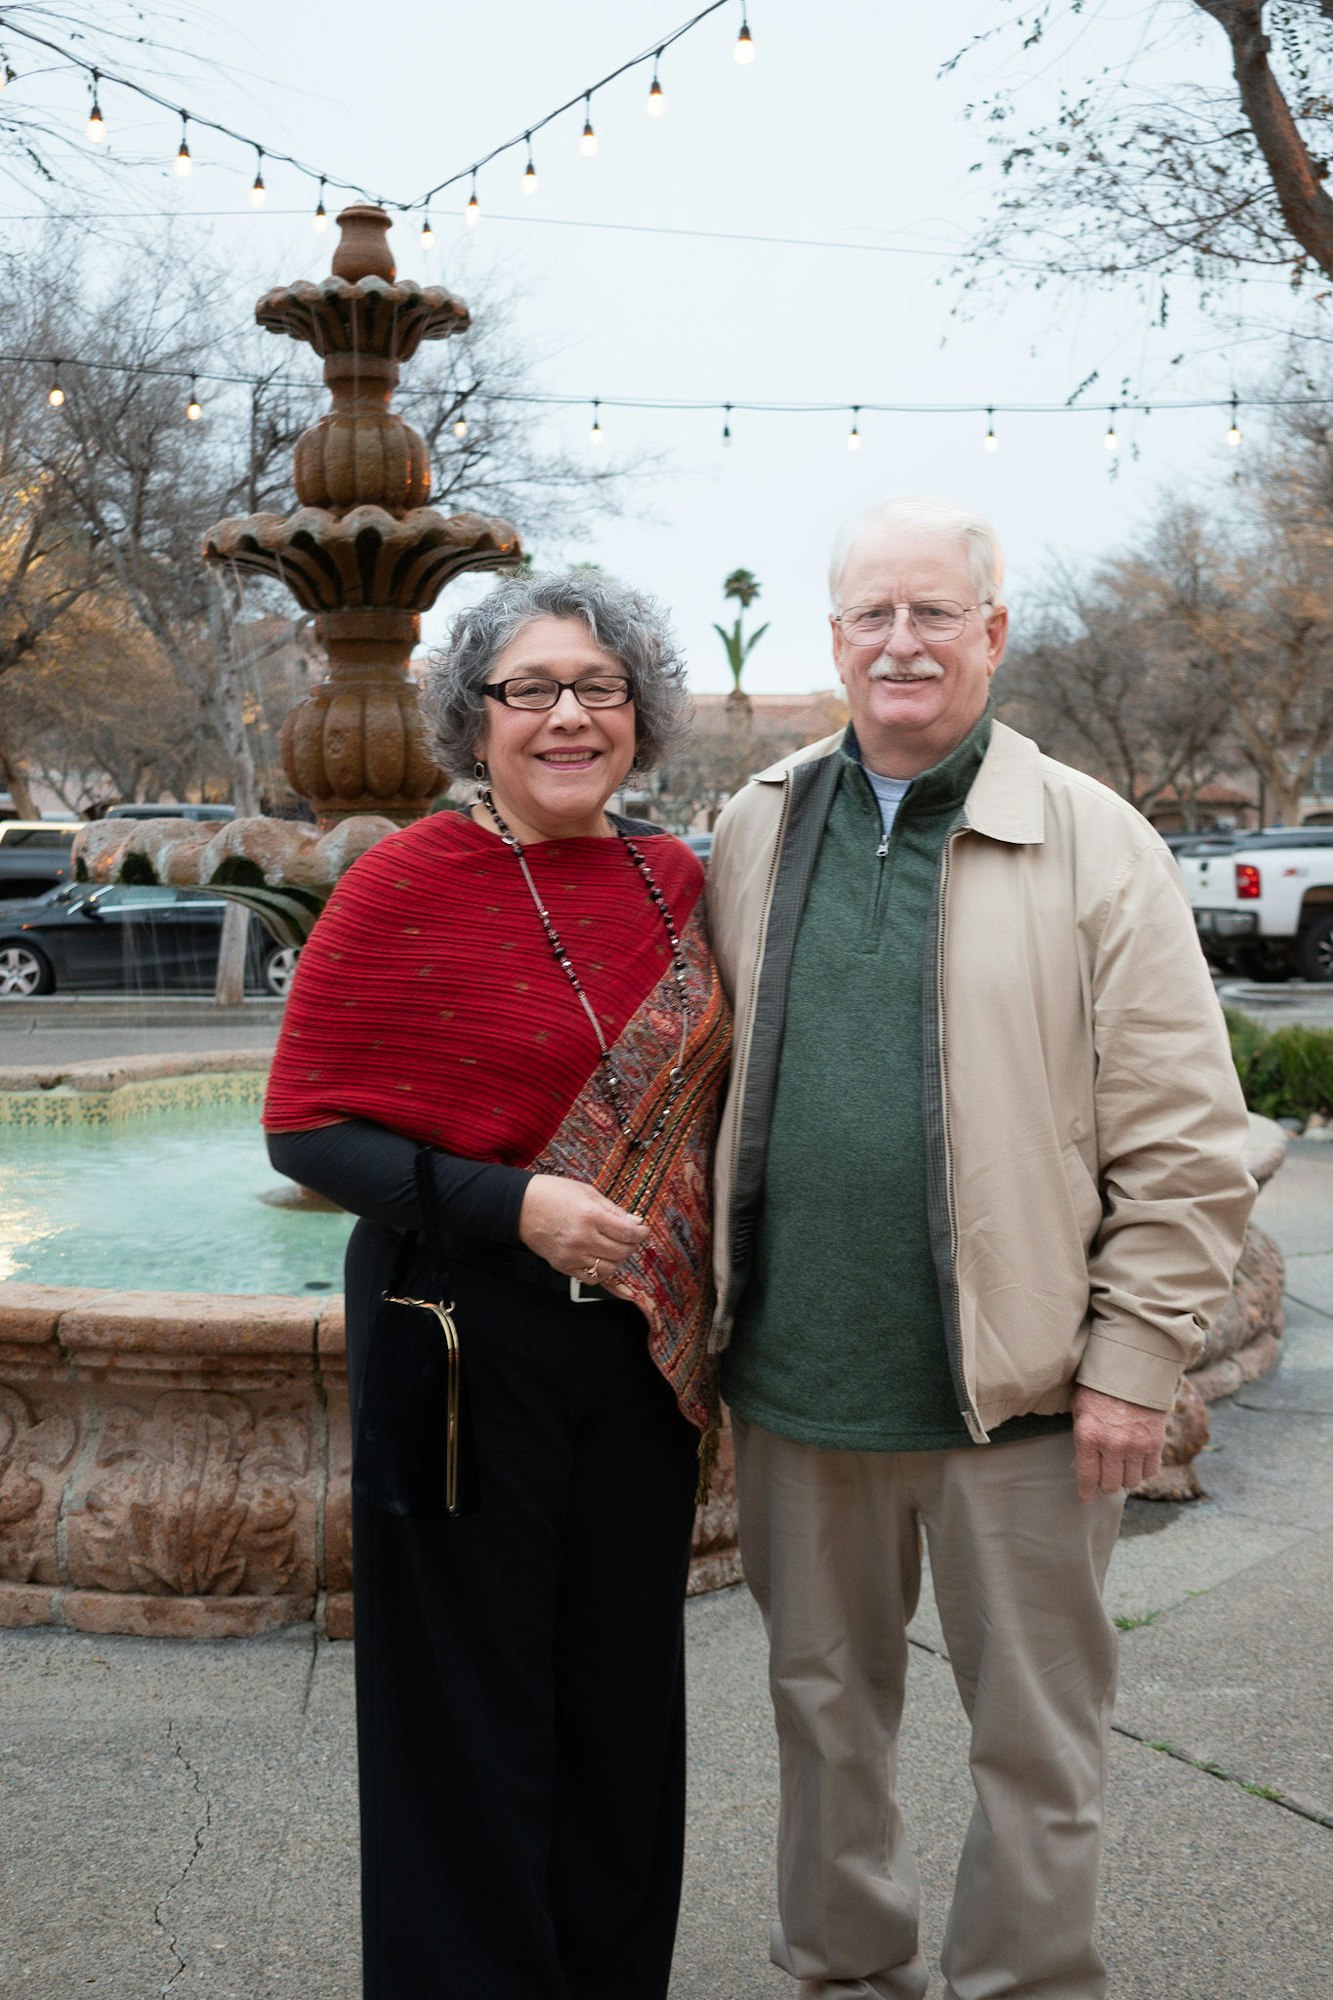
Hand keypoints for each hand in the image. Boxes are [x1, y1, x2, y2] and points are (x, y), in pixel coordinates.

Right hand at [518, 1174, 648, 1281]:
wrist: (520, 1206)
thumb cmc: (552, 1193)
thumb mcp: (587, 1192)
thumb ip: (612, 1209)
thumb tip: (634, 1222)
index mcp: (591, 1216)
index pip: (627, 1233)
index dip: (641, 1233)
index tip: (642, 1230)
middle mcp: (582, 1238)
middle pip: (621, 1252)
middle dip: (631, 1245)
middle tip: (629, 1238)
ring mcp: (572, 1255)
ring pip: (609, 1269)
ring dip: (617, 1260)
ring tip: (614, 1248)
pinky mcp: (563, 1266)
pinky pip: (591, 1278)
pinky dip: (601, 1272)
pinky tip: (600, 1260)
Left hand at [1071, 1384, 1167, 1501]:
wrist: (1132, 1370)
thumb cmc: (1100, 1388)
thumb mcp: (1080, 1409)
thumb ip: (1081, 1437)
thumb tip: (1081, 1465)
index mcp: (1088, 1436)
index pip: (1086, 1477)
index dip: (1085, 1491)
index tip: (1086, 1498)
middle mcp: (1112, 1445)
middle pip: (1110, 1484)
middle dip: (1105, 1483)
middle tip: (1105, 1477)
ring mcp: (1135, 1445)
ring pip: (1131, 1481)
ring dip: (1125, 1477)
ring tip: (1121, 1467)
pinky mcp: (1155, 1443)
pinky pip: (1150, 1471)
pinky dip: (1142, 1470)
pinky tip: (1136, 1461)